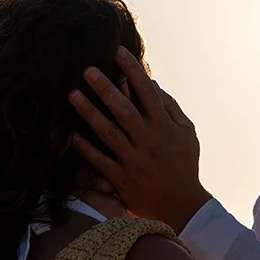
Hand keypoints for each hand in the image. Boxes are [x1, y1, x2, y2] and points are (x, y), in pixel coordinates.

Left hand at [69, 49, 211, 232]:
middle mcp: (148, 142)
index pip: (148, 94)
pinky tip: (71, 134)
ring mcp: (134, 161)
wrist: (182, 206)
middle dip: (106, 88)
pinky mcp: (121, 179)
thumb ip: (171, 108)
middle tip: (88, 70)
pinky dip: (86, 148)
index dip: (133, 71)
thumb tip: (153, 84)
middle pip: (124, 110)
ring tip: (73, 94)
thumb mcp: (187, 134)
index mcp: (165, 128)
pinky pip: (100, 161)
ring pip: (108, 133)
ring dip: (89, 113)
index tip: (119, 53)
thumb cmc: (184, 165)